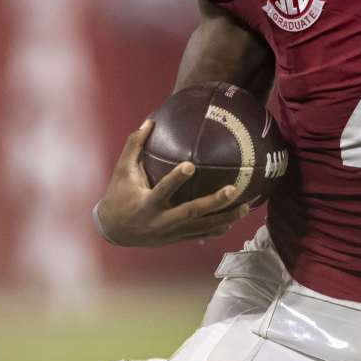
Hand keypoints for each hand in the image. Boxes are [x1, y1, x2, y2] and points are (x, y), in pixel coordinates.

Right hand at [95, 120, 249, 247]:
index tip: (191, 165)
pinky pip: (201, 234)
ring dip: (225, 218)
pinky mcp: (176, 239)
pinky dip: (219, 228)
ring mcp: (170, 233)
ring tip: (246, 207)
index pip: (162, 190)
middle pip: (190, 212)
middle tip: (233, 189)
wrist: (113, 231)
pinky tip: (236, 220)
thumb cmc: (118, 195)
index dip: (176, 179)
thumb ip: (134, 147)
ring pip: (201, 227)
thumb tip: (149, 121)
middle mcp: (160, 221)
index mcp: (146, 203)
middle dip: (213, 202)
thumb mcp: (122, 171)